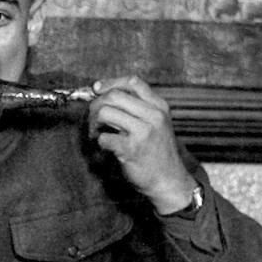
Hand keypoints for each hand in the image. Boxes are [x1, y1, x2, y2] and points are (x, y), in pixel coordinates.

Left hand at [87, 76, 195, 212]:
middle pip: (114, 95)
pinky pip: (104, 137)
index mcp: (159, 106)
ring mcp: (144, 132)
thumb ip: (137, 108)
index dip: (110, 83)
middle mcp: (153, 116)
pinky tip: (104, 146)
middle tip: (93, 118)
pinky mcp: (132, 149)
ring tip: (96, 132)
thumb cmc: (156, 151)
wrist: (168, 179)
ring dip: (93, 122)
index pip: (133, 82)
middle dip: (96, 105)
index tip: (97, 89)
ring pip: (105, 113)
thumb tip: (103, 92)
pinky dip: (98, 140)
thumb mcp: (156, 123)